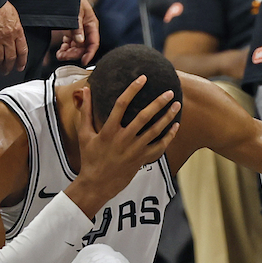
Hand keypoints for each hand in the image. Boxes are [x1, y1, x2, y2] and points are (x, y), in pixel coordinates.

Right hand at [0, 2, 27, 73]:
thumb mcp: (13, 16)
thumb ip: (15, 28)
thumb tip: (15, 37)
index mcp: (17, 31)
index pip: (22, 51)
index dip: (21, 61)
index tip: (19, 67)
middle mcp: (7, 38)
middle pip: (10, 58)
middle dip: (7, 67)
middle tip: (5, 71)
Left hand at [56, 0, 100, 63]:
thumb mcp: (76, 12)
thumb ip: (77, 27)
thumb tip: (80, 41)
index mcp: (92, 24)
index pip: (94, 43)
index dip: (89, 53)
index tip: (83, 61)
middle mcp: (87, 29)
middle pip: (84, 47)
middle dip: (74, 53)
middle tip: (63, 56)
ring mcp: (79, 30)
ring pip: (77, 47)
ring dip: (69, 52)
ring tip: (59, 55)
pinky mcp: (72, 30)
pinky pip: (71, 43)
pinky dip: (65, 48)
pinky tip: (60, 50)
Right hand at [70, 77, 180, 215]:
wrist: (97, 184)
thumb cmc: (90, 157)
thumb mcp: (84, 134)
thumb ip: (86, 111)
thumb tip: (86, 89)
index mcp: (108, 130)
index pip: (121, 104)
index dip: (132, 89)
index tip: (142, 78)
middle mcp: (123, 139)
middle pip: (144, 116)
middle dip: (158, 102)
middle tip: (169, 91)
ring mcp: (134, 150)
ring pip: (155, 130)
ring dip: (168, 116)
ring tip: (177, 104)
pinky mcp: (141, 159)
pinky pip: (159, 146)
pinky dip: (169, 136)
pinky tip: (176, 126)